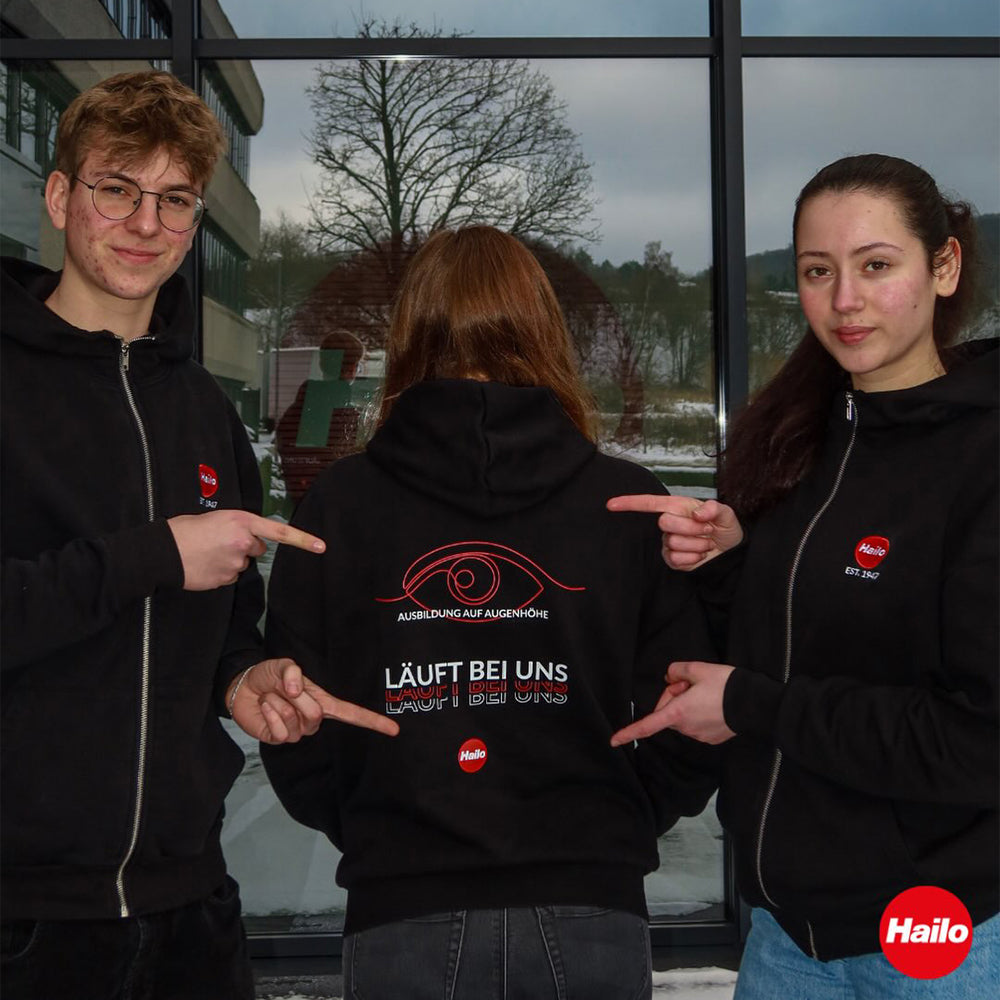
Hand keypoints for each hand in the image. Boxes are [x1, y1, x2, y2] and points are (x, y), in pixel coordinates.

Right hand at [167, 510, 325, 589]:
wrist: (162, 552)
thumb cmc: (185, 530)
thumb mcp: (216, 519)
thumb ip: (238, 528)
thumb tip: (248, 542)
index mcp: (242, 521)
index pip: (279, 531)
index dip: (302, 539)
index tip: (321, 547)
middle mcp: (243, 542)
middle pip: (256, 549)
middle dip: (244, 547)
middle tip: (219, 541)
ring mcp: (235, 564)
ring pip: (242, 564)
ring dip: (229, 560)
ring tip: (207, 553)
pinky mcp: (225, 580)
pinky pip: (230, 577)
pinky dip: (220, 572)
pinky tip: (204, 565)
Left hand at [228, 658, 399, 744]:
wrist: (243, 688)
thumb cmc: (269, 676)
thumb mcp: (283, 665)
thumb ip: (292, 672)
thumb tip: (297, 689)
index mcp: (323, 702)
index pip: (351, 714)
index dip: (372, 722)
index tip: (394, 729)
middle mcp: (313, 719)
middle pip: (315, 715)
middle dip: (296, 699)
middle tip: (282, 689)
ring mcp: (296, 731)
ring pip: (294, 722)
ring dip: (278, 704)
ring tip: (271, 697)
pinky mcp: (278, 739)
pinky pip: (279, 732)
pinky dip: (268, 715)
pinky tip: (264, 708)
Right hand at [606, 495, 743, 569]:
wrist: (731, 552)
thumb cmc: (725, 529)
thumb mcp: (727, 515)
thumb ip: (715, 508)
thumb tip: (698, 512)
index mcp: (679, 507)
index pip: (650, 503)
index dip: (630, 503)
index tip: (611, 504)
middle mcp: (671, 523)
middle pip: (664, 522)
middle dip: (690, 528)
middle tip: (707, 530)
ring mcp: (669, 542)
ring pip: (673, 543)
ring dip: (696, 545)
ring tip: (706, 543)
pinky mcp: (672, 559)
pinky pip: (675, 559)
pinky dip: (693, 558)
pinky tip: (701, 555)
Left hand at [611, 660, 735, 745]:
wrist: (754, 704)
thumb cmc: (725, 685)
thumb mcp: (698, 669)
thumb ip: (677, 670)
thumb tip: (669, 676)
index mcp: (678, 712)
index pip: (648, 725)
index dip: (628, 731)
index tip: (613, 741)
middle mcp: (686, 728)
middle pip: (668, 712)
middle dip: (674, 697)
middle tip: (691, 684)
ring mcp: (698, 736)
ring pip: (683, 718)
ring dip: (687, 705)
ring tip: (707, 694)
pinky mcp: (710, 739)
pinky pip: (696, 725)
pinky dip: (700, 714)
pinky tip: (714, 705)